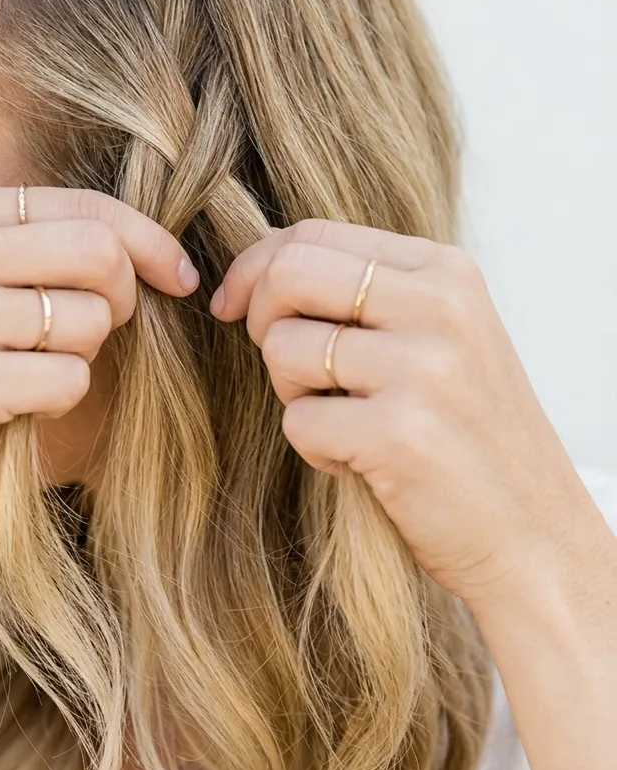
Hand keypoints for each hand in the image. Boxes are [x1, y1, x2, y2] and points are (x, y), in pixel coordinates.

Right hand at [0, 187, 198, 533]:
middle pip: (100, 253)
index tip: (180, 276)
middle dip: (124, 298)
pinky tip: (14, 409)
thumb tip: (148, 249)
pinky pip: (72, 380)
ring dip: (83, 357)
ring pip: (92, 319)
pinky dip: (62, 402)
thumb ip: (31, 251)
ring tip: (29, 374)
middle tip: (101, 332)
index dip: (149, 240)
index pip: (83, 206)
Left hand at [211, 218, 594, 606]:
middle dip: (261, 320)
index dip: (256, 268)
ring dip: (291, 393)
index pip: (314, 233)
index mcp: (446, 271)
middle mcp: (439, 307)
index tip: (235, 306)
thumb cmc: (470, 434)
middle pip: (288, 273)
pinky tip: (360, 463)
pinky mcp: (399, 435)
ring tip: (342, 420)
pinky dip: (314, 449)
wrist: (534, 535)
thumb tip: (261, 263)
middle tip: (289, 367)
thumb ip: (369, 290)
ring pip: (283, 348)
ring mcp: (422, 369)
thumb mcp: (440, 336)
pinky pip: (297, 422)